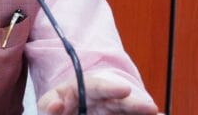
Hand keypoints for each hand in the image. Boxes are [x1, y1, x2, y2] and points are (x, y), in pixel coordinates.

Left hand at [37, 75, 161, 114]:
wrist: (67, 111)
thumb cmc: (56, 107)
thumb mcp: (48, 104)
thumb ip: (49, 106)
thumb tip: (56, 104)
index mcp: (83, 88)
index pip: (97, 86)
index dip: (110, 87)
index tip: (124, 89)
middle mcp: (102, 99)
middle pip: (120, 100)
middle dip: (135, 103)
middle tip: (149, 108)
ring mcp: (111, 112)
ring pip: (129, 111)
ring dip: (142, 111)